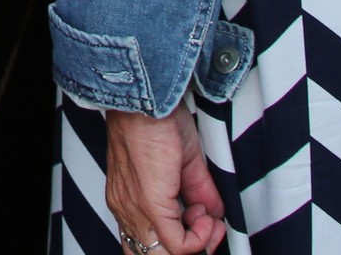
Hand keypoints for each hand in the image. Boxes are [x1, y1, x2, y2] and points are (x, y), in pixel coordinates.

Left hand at [103, 105, 226, 254]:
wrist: (144, 101)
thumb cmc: (155, 119)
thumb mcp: (181, 163)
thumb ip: (197, 191)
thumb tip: (214, 212)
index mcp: (128, 199)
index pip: (144, 243)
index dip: (182, 240)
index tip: (204, 223)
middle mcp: (126, 208)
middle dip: (191, 248)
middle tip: (208, 231)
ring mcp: (136, 209)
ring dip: (198, 243)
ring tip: (208, 222)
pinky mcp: (150, 205)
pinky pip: (178, 246)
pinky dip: (200, 237)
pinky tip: (206, 217)